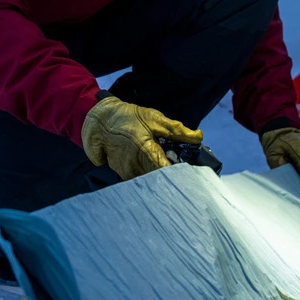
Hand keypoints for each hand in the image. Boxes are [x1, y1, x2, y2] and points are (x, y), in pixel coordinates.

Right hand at [81, 95, 202, 180]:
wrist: (101, 120)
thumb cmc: (129, 118)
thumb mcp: (155, 119)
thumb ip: (177, 130)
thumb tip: (198, 136)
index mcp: (146, 152)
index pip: (167, 172)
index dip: (180, 175)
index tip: (191, 175)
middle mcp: (135, 166)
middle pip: (159, 180)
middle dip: (172, 177)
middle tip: (184, 173)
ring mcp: (126, 172)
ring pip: (149, 182)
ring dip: (159, 178)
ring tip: (169, 171)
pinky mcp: (121, 173)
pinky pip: (139, 179)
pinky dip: (147, 176)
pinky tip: (153, 169)